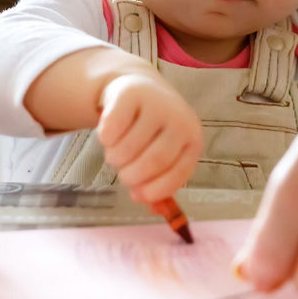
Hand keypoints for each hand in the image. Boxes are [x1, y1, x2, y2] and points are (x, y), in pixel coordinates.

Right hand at [96, 72, 203, 204]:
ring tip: (115, 154)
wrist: (140, 88)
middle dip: (132, 176)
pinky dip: (105, 139)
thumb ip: (160, 182)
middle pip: (154, 161)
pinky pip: (112, 128)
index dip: (156, 189)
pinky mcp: (131, 94)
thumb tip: (155, 211)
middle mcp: (180, 120)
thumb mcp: (164, 154)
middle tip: (123, 174)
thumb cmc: (153, 130)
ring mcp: (156, 104)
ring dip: (115, 159)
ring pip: (129, 147)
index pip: (178, 172)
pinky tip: (108, 136)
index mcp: (192, 139)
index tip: (137, 196)